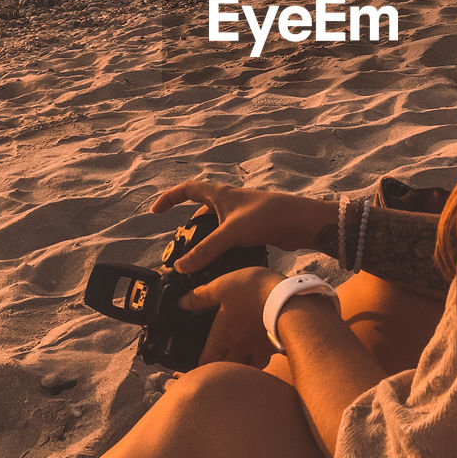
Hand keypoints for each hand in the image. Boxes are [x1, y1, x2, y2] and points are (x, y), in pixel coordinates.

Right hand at [148, 180, 332, 273]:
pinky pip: (228, 237)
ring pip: (215, 226)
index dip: (169, 198)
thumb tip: (180, 268)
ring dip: (205, 240)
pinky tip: (219, 263)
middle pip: (201, 209)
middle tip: (179, 246)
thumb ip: (205, 250)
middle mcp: (229, 202)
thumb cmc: (266, 217)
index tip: (155, 211)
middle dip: (188, 226)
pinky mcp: (252, 228)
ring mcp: (241, 215)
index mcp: (220, 194)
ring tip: (195, 259)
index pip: (187, 189)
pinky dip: (221, 248)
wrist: (300, 222)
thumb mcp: (230, 233)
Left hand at [178, 266, 284, 367]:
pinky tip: (257, 352)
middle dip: (217, 370)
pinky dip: (257, 361)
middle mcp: (239, 348)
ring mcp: (258, 350)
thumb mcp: (222, 286)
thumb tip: (182, 302)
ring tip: (234, 361)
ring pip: (244, 369)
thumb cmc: (254, 291)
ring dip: (237, 368)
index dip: (196, 368)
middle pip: (224, 370)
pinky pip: (263, 362)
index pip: (205, 362)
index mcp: (223, 336)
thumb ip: (201, 296)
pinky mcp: (273, 348)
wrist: (289, 299)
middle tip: (213, 365)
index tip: (192, 366)